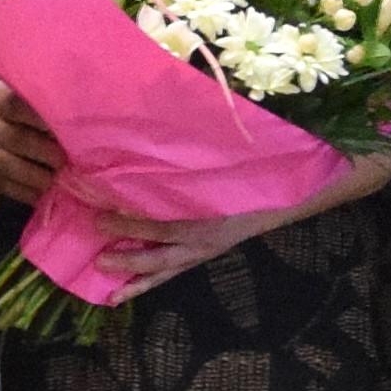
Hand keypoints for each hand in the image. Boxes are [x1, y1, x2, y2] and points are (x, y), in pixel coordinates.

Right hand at [0, 79, 60, 207]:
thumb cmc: (1, 104)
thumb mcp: (13, 92)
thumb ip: (37, 102)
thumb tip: (72, 116)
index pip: (20, 107)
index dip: (42, 117)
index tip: (65, 125)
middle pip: (19, 141)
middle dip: (47, 153)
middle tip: (68, 159)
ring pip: (11, 167)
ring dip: (38, 177)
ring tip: (58, 179)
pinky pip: (6, 187)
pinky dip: (27, 193)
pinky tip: (44, 194)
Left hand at [82, 151, 390, 298]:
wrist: (307, 183)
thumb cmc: (271, 159)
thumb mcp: (237, 147)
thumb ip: (203, 135)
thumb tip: (166, 97)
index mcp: (211, 209)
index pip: (157, 212)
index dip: (121, 203)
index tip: (84, 184)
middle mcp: (208, 232)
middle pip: (154, 237)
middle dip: (119, 230)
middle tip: (85, 221)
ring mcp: (209, 245)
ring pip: (164, 264)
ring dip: (132, 269)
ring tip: (98, 270)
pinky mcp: (209, 249)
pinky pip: (176, 269)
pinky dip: (150, 280)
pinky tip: (124, 293)